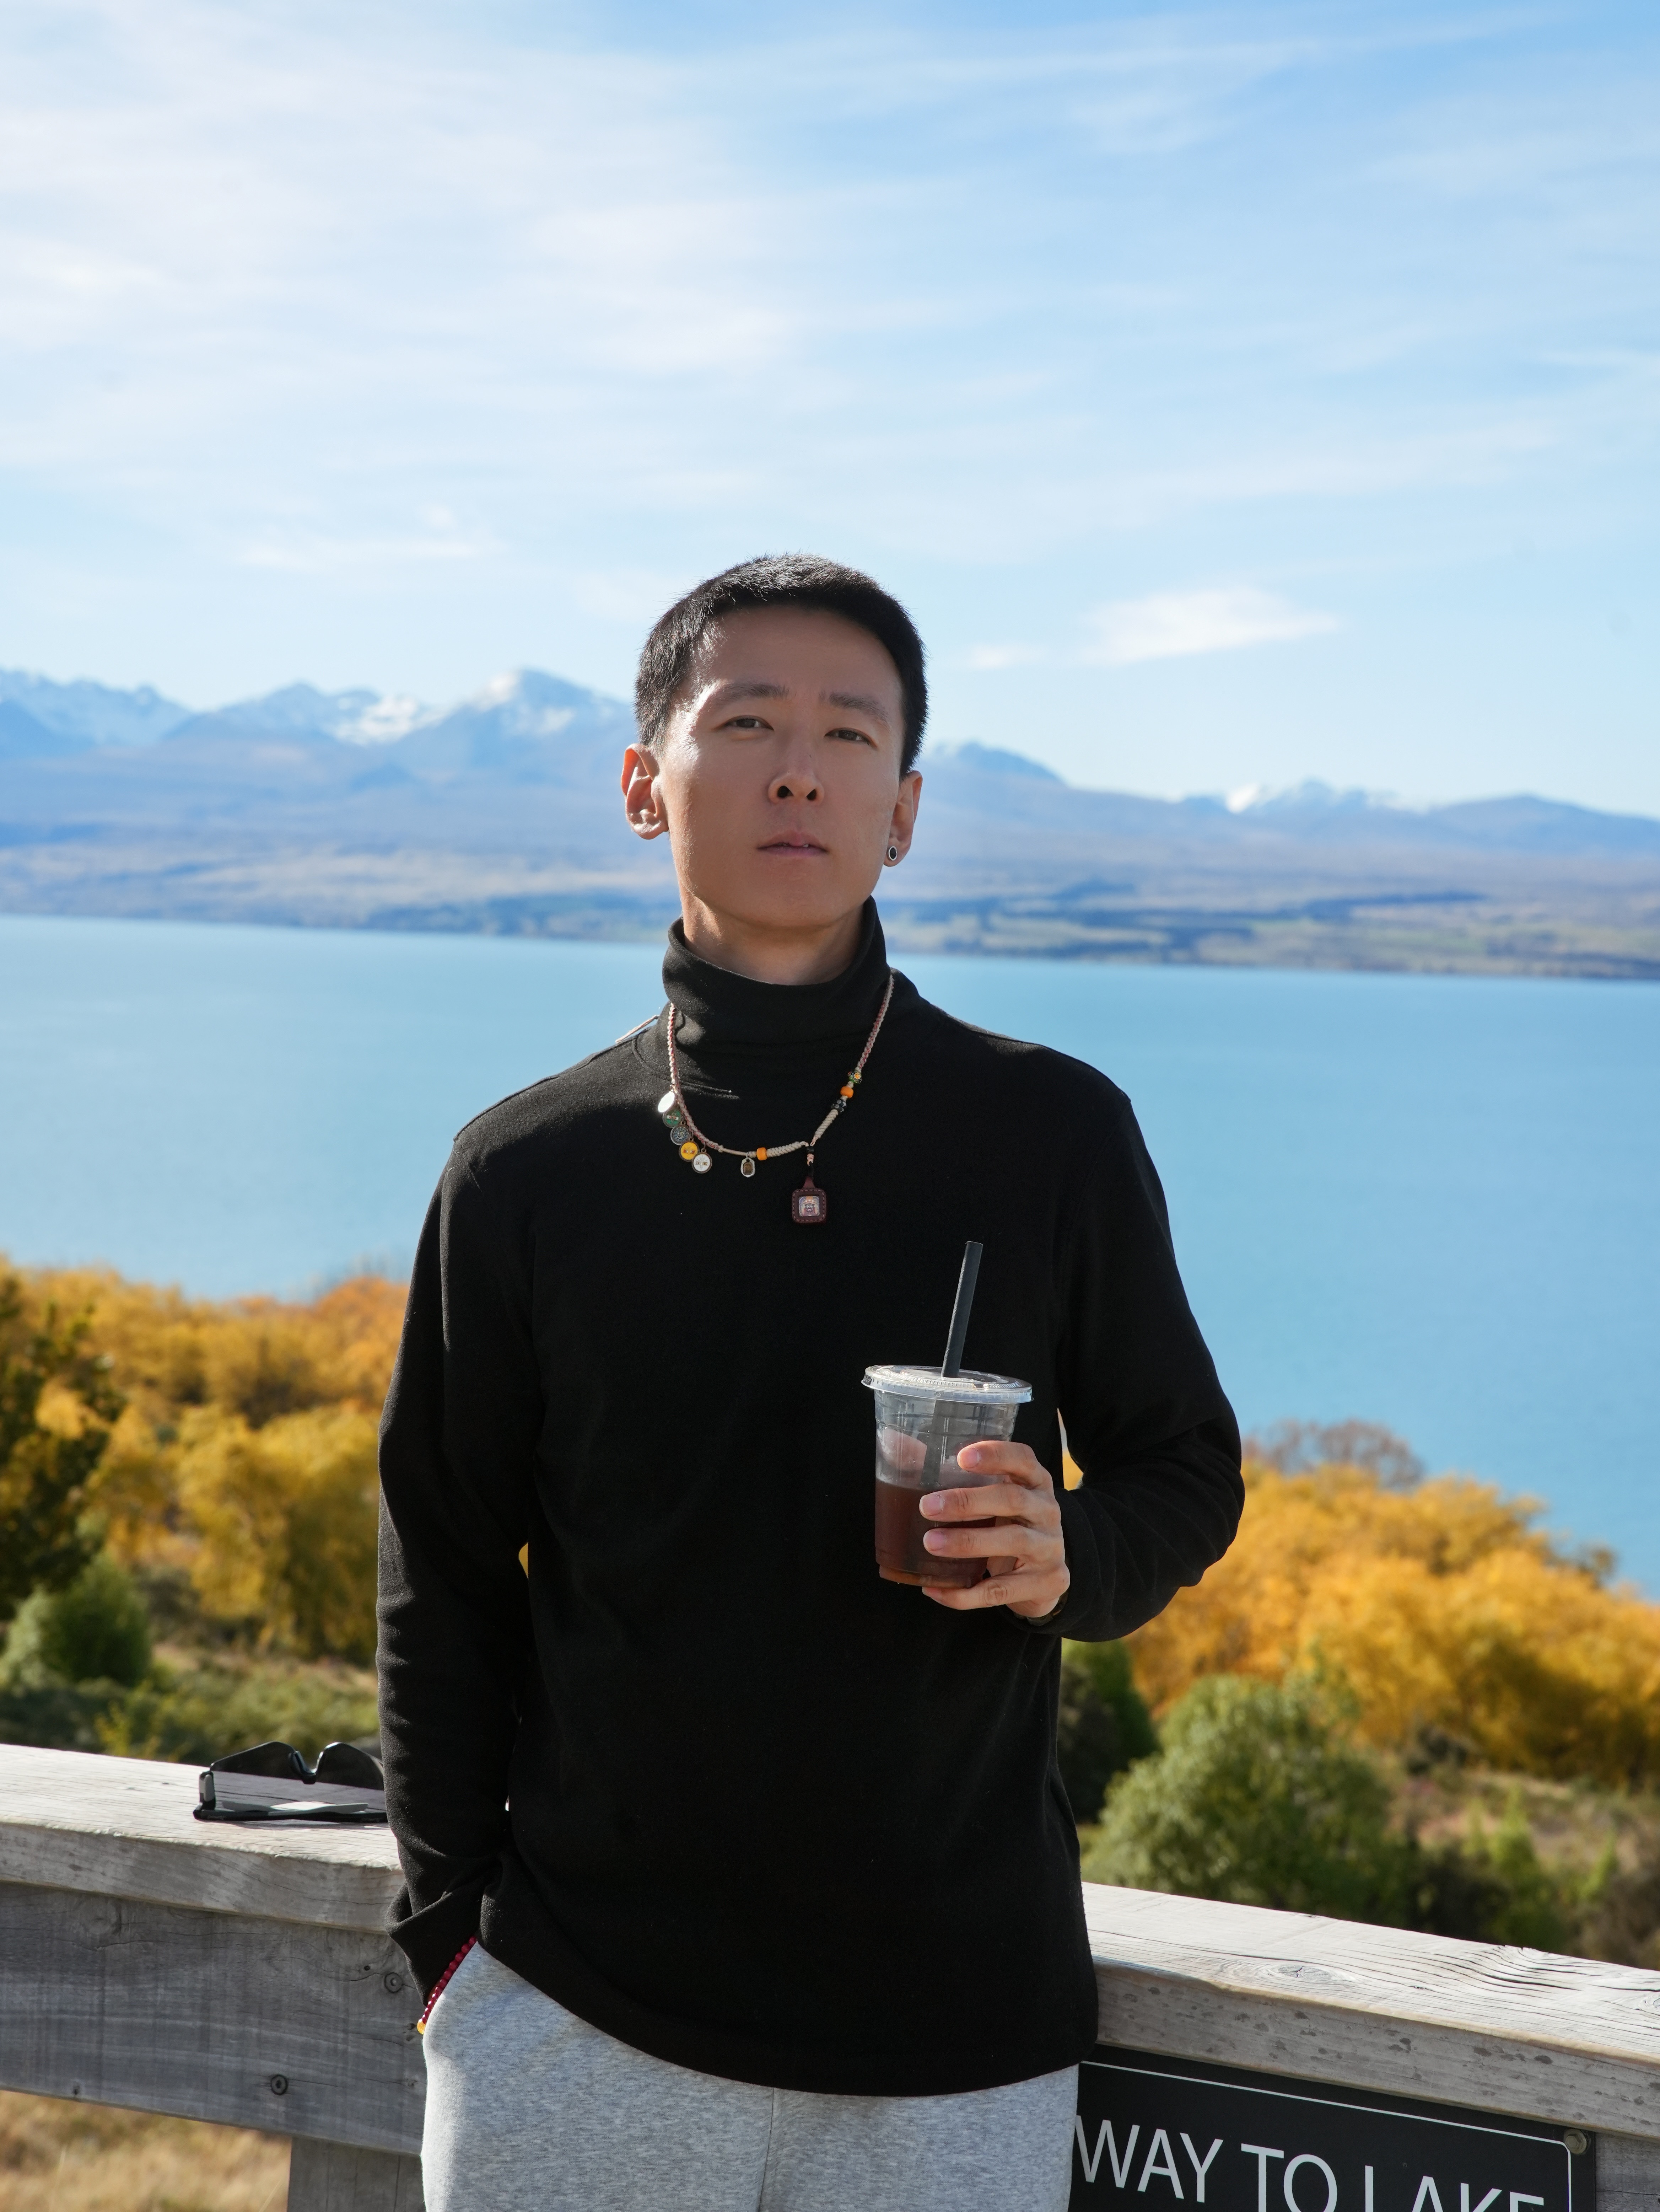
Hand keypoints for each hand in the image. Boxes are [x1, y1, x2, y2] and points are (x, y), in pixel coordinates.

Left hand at [919, 1442, 1069, 1618]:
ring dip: (967, 1542)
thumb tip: (904, 1449)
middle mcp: (1048, 1511)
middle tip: (927, 1506)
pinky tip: (935, 1589)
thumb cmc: (1009, 1525)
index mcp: (1035, 1482)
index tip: (961, 1458)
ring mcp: (1050, 1548)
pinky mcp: (1046, 1583)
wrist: (1046, 1575)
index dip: (995, 1454)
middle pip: (1012, 1499)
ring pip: (1012, 1541)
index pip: (1023, 1458)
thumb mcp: (996, 1499)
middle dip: (967, 1502)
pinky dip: (965, 1594)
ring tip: (930, 1543)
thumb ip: (962, 1479)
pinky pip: (1001, 1591)